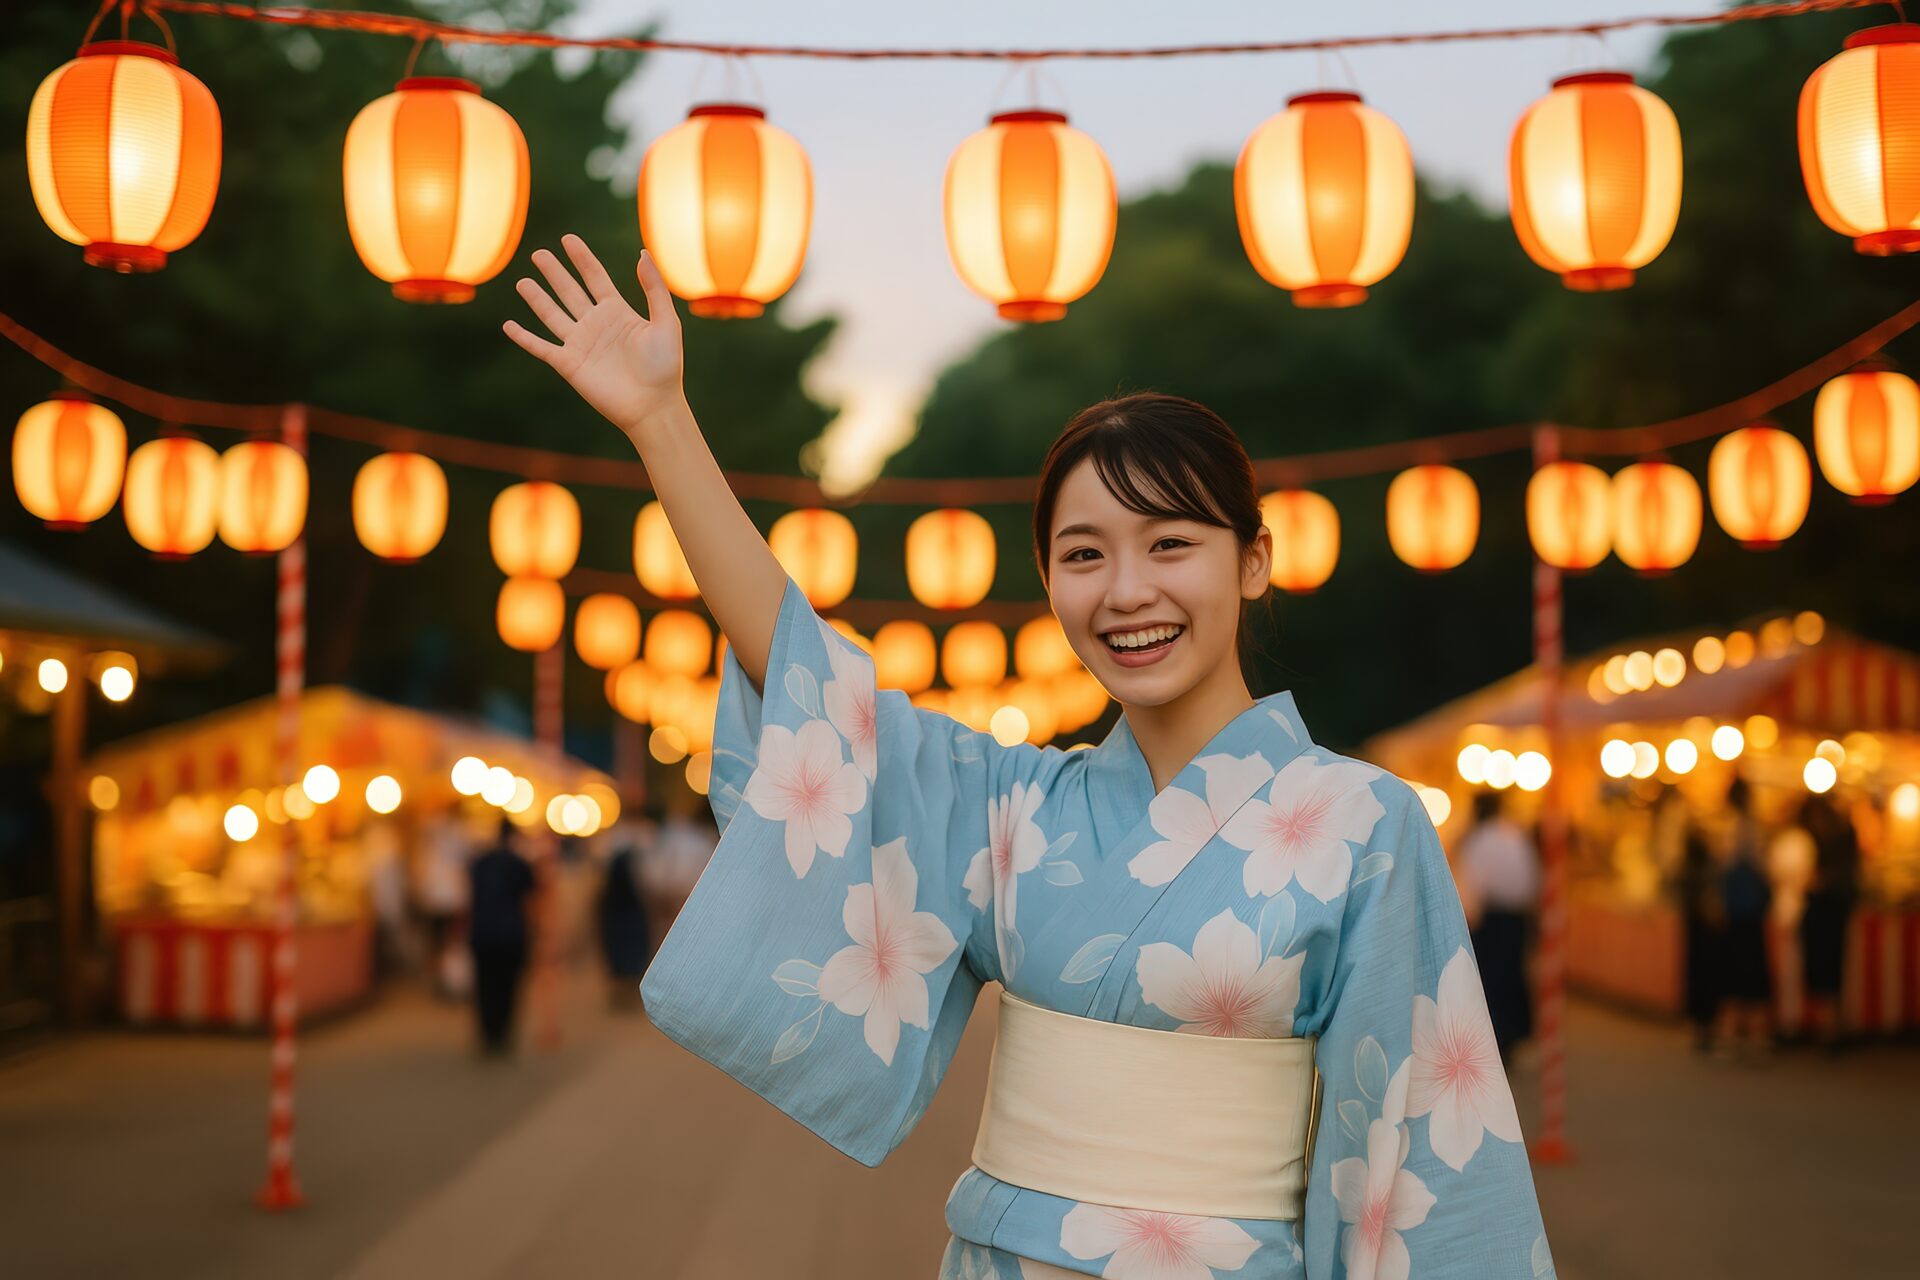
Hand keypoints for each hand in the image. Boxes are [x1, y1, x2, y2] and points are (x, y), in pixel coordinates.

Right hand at [502, 234, 685, 437]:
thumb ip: (654, 288)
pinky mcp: (569, 365)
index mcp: (618, 312)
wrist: (653, 406)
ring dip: (537, 299)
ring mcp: (580, 344)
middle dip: (554, 272)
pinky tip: (509, 326)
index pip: (595, 278)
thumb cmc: (664, 366)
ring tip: (522, 282)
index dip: (582, 258)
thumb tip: (643, 253)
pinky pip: (541, 347)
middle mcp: (596, 325)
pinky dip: (524, 338)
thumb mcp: (665, 322)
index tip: (568, 239)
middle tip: (538, 254)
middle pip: (569, 292)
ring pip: (552, 315)